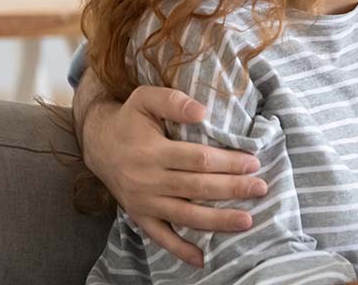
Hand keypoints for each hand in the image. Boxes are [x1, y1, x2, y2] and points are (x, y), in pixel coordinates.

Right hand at [81, 84, 265, 266]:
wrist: (97, 144)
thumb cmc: (130, 120)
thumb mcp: (145, 99)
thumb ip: (173, 101)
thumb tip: (202, 112)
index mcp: (152, 151)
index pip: (198, 159)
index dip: (227, 162)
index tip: (253, 162)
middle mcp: (147, 180)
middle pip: (197, 188)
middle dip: (232, 189)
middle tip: (261, 189)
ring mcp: (143, 202)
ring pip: (185, 215)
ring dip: (217, 220)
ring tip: (246, 222)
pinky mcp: (139, 216)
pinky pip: (160, 237)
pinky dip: (180, 250)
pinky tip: (202, 259)